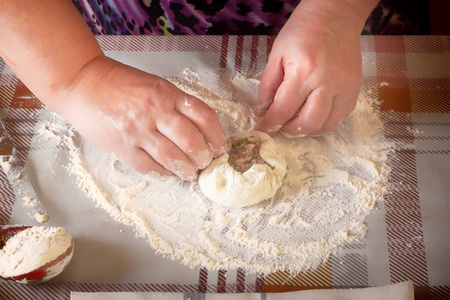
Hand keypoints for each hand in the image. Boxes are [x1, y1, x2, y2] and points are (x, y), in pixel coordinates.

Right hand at [60, 56, 225, 179]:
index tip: (220, 147)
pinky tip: (168, 175)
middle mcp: (154, 110)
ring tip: (191, 174)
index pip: (204, 116)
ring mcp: (137, 129)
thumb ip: (175, 104)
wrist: (81, 83)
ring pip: (171, 157)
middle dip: (203, 157)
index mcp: (166, 93)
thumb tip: (198, 132)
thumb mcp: (154, 84)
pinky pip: (148, 166)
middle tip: (205, 163)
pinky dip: (162, 174)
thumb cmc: (119, 82)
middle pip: (190, 140)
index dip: (217, 136)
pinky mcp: (122, 146)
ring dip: (186, 170)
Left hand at [255, 1, 364, 135]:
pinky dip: (326, 121)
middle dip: (290, 130)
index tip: (263, 128)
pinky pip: (342, 116)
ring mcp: (345, 86)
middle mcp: (328, 82)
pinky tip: (315, 113)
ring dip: (309, 130)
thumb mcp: (277, 54)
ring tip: (297, 121)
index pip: (284, 109)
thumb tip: (262, 111)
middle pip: (308, 123)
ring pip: (328, 125)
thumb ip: (268, 86)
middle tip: (281, 125)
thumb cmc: (303, 31)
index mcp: (304, 71)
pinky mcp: (356, 88)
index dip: (270, 124)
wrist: (336, 15)